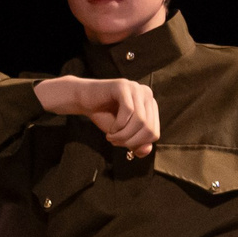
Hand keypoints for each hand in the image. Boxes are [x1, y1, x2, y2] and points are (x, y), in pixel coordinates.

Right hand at [36, 75, 161, 156]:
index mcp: (151, 106)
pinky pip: (128, 111)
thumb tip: (147, 150)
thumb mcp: (123, 134)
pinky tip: (110, 129)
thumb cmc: (105, 116)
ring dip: (124, 135)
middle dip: (131, 141)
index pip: (154, 133)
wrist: (83, 100)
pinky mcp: (123, 86)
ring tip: (111, 137)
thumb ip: (137, 144)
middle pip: (149, 128)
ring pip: (140, 121)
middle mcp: (147, 95)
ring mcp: (136, 88)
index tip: (122, 145)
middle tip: (115, 142)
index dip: (138, 144)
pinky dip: (119, 126)